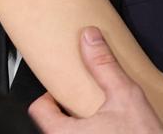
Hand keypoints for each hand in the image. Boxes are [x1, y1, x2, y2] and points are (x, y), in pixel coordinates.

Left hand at [29, 27, 162, 133]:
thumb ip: (103, 65)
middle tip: (81, 99)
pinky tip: (111, 128)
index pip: (39, 110)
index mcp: (64, 133)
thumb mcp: (124, 95)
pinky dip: (93, 132)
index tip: (60, 89)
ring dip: (82, 124)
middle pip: (54, 123)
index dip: (49, 95)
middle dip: (68, 110)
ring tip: (99, 115)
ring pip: (71, 133)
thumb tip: (90, 38)